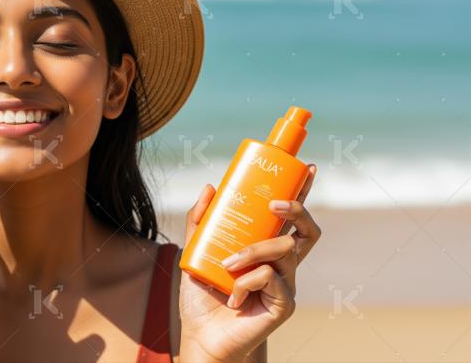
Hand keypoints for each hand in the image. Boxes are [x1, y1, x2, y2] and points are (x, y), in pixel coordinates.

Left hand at [179, 165, 319, 361]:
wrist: (202, 336)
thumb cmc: (203, 296)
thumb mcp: (195, 252)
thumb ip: (200, 222)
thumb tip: (211, 186)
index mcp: (267, 249)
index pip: (291, 217)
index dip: (303, 192)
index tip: (307, 167)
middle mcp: (282, 264)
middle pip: (308, 230)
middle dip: (297, 209)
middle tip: (275, 203)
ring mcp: (287, 283)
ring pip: (284, 249)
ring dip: (253, 251)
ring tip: (227, 264)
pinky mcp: (285, 303)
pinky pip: (271, 277)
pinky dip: (246, 281)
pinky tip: (233, 296)